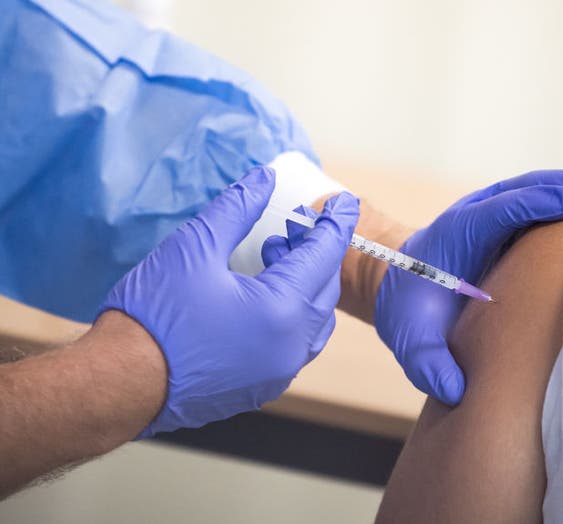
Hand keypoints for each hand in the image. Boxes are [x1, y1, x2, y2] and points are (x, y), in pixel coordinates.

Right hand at [100, 167, 359, 436]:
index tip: (346, 202)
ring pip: (313, 320)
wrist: (119, 385)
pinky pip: (294, 344)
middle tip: (292, 228)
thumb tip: (264, 179)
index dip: (336, 224)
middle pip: (324, 289)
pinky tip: (259, 296)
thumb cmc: (154, 314)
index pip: (324, 255)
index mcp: (282, 310)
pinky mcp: (262, 387)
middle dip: (315, 254)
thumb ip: (237, 209)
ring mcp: (279, 371)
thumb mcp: (194, 247)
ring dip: (303, 285)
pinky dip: (290, 314)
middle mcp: (291, 346)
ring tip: (271, 257)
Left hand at [376, 170, 562, 404]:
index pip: (500, 210)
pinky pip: (546, 202)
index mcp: (457, 234)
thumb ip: (428, 365)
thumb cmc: (409, 312)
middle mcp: (478, 213)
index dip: (537, 203)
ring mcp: (496, 212)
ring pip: (543, 189)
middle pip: (530, 188)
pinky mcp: (511, 221)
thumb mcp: (409, 343)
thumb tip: (456, 390)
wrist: (398, 286)